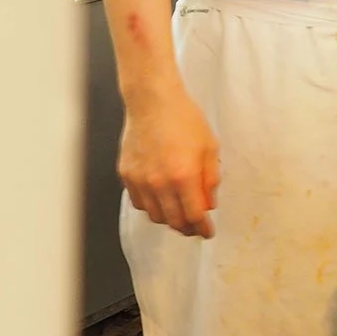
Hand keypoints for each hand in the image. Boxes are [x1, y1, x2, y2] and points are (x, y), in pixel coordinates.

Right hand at [118, 82, 219, 238]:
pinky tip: (162, 200)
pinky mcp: (126, 175)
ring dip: (169, 219)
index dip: (202, 228)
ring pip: (154, 215)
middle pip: (173, 221)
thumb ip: (210, 179)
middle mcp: (158, 184)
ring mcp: (139, 181)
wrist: (153, 103)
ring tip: (181, 214)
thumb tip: (209, 204)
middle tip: (196, 227)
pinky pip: (139, 202)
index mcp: (183, 176)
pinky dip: (152, 207)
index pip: (193, 216)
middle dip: (187, 228)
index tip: (208, 232)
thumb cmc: (185, 120)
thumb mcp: (210, 147)